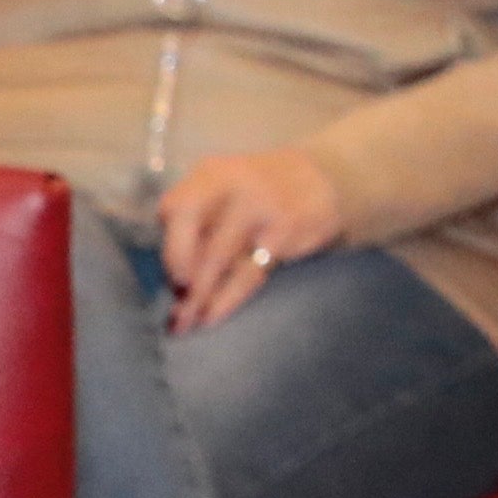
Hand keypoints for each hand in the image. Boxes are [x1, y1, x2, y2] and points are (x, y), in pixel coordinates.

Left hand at [154, 146, 347, 333]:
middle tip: (174, 305)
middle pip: (191, 230)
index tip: (169, 277)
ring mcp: (261, 208)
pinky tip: (213, 316)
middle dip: (179, 273)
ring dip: (197, 297)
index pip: (175, 209)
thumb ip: (199, 220)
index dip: (168, 247)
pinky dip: (226, 300)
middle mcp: (233, 186)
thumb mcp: (228, 189)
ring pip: (217, 258)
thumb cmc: (264, 193)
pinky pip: (247, 274)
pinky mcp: (284, 232)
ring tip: (185, 324)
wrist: (328, 179)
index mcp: (212, 174)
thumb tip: (172, 276)